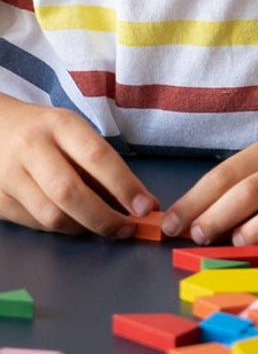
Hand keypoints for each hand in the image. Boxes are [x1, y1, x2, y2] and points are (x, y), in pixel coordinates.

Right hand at [0, 98, 156, 236]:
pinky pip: (35, 224)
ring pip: (51, 215)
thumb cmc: (46, 131)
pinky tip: (72, 221)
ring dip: (83, 228)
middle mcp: (32, 148)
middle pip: (71, 192)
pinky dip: (60, 228)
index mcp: (61, 124)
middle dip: (104, 218)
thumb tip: (135, 202)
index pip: (98, 157)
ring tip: (100, 225)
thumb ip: (100, 164)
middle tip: (126, 229)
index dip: (125, 186)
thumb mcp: (74, 132)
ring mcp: (10, 175)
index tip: (146, 207)